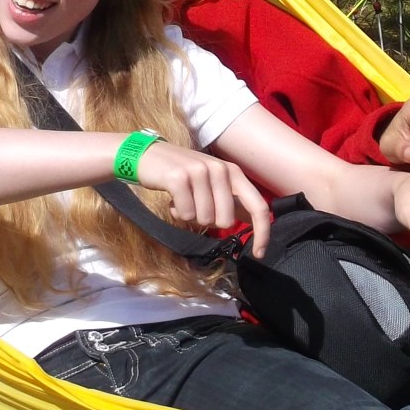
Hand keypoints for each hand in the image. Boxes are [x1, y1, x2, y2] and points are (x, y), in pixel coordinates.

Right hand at [131, 138, 271, 257]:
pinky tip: (171, 199)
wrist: (147, 155)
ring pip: (204, 219)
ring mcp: (199, 171)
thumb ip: (232, 201)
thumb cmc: (182, 173)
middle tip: (195, 205)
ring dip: (189, 216)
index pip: (258, 205)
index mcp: (233, 172)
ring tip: (181, 199)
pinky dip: (177, 213)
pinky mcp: (179, 178)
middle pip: (226, 220)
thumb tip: (254, 222)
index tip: (259, 254)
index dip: (262, 232)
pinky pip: (185, 214)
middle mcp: (220, 169)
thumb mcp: (212, 182)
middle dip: (208, 221)